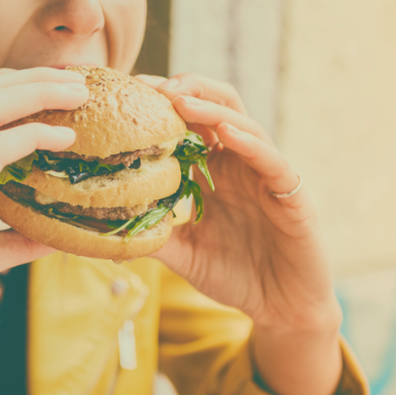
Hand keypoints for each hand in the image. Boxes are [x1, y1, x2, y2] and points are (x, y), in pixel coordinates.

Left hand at [137, 73, 343, 394]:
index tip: (131, 92)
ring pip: (243, 124)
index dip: (164, 103)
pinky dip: (249, 142)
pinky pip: (271, 160)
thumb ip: (153, 234)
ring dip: (211, 108)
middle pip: (218, 106)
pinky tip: (226, 133)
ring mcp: (266, 174)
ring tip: (180, 99)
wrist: (282, 309)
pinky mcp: (291, 193)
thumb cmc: (235, 275)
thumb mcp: (183, 252)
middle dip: (188, 88)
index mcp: (214, 169)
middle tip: (153, 87)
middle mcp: (240, 163)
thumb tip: (104, 228)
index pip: (190, 122)